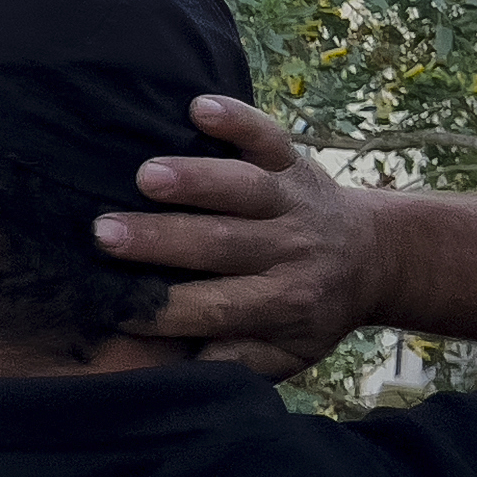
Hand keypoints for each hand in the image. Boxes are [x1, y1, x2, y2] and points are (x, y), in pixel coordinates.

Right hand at [96, 96, 392, 380]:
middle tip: (102, 234)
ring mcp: (294, 200)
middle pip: (223, 245)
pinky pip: (269, 136)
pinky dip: (238, 120)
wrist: (374, 257)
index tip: (114, 307)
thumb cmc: (310, 311)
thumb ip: (240, 363)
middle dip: (161, 240)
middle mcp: (293, 250)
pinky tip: (198, 107)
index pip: (218, 308)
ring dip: (196, 180)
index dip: (167, 310)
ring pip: (244, 188)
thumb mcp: (287, 353)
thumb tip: (182, 369)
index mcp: (286, 302)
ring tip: (144, 175)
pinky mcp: (293, 161)